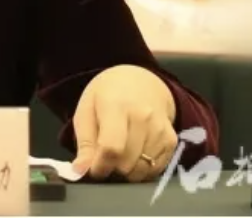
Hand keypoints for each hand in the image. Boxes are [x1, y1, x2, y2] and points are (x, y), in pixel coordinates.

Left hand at [71, 65, 177, 182]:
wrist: (140, 81)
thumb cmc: (108, 96)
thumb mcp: (86, 110)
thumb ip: (84, 142)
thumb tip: (80, 171)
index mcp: (117, 106)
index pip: (111, 148)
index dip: (100, 166)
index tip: (94, 168)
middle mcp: (143, 116)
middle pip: (126, 163)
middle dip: (112, 168)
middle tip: (106, 155)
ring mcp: (160, 128)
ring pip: (141, 170)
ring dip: (128, 170)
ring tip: (121, 152)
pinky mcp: (171, 140)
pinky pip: (155, 170)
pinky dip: (143, 169)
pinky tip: (136, 153)